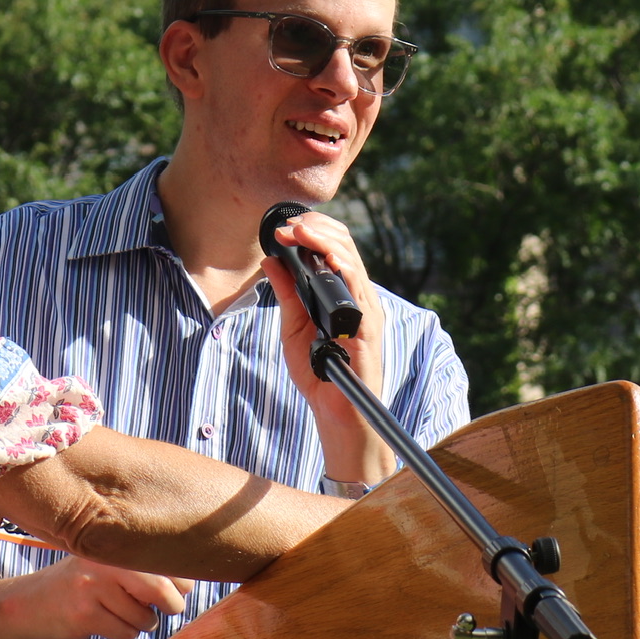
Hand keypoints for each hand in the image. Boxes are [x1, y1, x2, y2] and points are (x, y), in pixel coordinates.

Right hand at [0, 556, 193, 638]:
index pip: (165, 562)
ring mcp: (92, 589)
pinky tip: (106, 624)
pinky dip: (123, 634)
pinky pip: (125, 633)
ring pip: (144, 618)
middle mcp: (103, 563)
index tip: (179, 589)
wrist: (30, 603)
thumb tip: (189, 584)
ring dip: (141, 623)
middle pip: (160, 589)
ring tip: (122, 614)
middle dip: (171, 606)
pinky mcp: (84, 616)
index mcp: (113, 547)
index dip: (181, 581)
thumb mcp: (106, 565)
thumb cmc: (80, 585)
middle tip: (166, 609)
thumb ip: (143, 568)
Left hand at [265, 209, 392, 485]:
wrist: (336, 412)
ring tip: (298, 232)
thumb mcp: (293, 327)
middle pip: (345, 246)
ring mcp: (365, 309)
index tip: (282, 230)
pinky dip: (342, 267)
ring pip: (352, 259)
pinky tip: (325, 256)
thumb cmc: (319, 373)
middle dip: (315, 229)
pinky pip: (358, 289)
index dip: (310, 231)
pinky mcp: (368, 326)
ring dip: (324, 240)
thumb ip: (286, 295)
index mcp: (341, 294)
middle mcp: (357, 296)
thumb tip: (271, 262)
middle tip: (287, 226)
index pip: (333, 248)